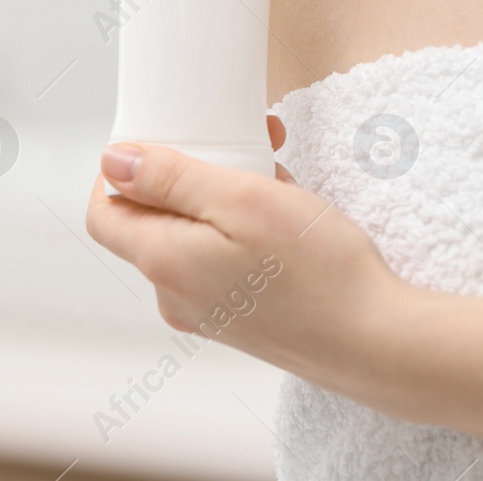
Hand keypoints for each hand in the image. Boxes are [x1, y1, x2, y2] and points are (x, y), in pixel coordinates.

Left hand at [85, 115, 405, 387]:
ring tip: (278, 178)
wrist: (378, 343)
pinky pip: (221, 259)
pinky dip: (245, 229)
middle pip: (154, 218)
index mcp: (162, 262)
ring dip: (227, 196)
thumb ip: (169, 178)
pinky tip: (288, 216)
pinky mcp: (240, 318)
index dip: (122, 169)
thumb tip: (113, 161)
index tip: (166, 140)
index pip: (104, 211)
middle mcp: (173, 294)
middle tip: (246, 143)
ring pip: (194, 235)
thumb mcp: (241, 198)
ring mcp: (207, 311)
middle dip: (194, 172)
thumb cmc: (318, 271)